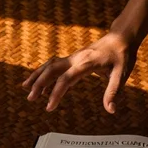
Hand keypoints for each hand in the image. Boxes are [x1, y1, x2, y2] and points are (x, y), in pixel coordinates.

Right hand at [22, 32, 137, 112]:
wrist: (121, 37)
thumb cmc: (122, 55)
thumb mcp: (122, 74)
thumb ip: (113, 92)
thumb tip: (110, 110)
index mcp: (86, 63)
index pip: (66, 79)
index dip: (56, 93)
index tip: (49, 107)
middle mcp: (75, 58)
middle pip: (52, 70)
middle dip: (39, 83)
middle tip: (30, 98)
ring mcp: (72, 57)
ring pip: (49, 65)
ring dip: (37, 76)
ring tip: (24, 88)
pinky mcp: (72, 58)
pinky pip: (53, 65)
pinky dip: (43, 73)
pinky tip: (37, 83)